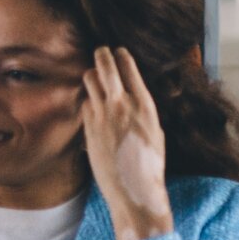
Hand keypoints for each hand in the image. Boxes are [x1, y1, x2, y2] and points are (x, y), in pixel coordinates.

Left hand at [84, 47, 173, 239]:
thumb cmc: (149, 164)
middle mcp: (123, 105)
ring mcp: (103, 115)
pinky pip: (84, 103)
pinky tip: (92, 103)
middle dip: (102, 55)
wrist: (134, 189)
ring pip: (89, 80)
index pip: (129, 68)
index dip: (121, 56)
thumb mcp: (154, 131)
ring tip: (94, 75)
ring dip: (91, 76)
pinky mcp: (88, 126)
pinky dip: (88, 100)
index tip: (117, 51)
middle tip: (101, 50)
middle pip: (106, 66)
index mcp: (145, 105)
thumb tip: (132, 95)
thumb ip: (141, 110)